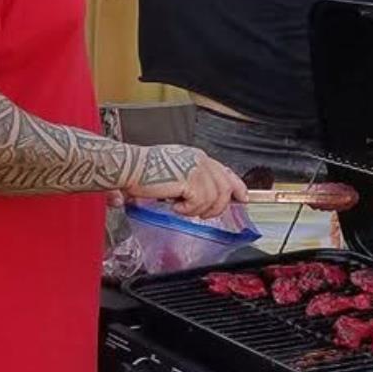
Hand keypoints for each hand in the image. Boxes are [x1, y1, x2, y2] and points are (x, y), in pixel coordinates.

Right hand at [122, 144, 247, 219]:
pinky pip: (199, 203)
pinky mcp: (189, 180)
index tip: (242, 198)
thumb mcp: (175, 172)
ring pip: (213, 198)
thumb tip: (206, 199)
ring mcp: (196, 169)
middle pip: (224, 187)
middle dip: (218, 206)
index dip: (237, 187)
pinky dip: (187, 210)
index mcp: (197, 157)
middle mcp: (200, 160)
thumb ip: (192, 181)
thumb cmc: (144, 170)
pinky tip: (175, 207)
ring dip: (198, 209)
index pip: (225, 172)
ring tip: (182, 209)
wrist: (129, 167)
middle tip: (203, 215)